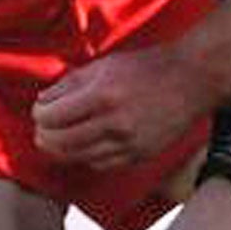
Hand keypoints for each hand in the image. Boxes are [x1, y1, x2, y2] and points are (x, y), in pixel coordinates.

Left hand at [33, 44, 210, 169]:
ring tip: (57, 139)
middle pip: (59, 142)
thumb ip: (70, 83)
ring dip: (61, 149)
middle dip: (44, 135)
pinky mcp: (139, 155)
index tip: (41, 110)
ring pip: (77, 157)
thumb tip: (43, 101)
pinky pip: (100, 164)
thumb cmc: (148, 67)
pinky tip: (85, 145)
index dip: (40, 114)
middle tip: (42, 130)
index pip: (51, 116)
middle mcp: (113, 123)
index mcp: (102, 95)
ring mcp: (128, 143)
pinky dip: (86, 156)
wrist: (191, 80)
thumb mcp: (104, 65)